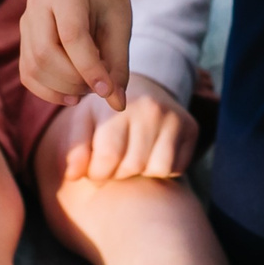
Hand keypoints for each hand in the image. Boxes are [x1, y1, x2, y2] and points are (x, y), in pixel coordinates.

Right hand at [19, 0, 131, 107]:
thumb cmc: (106, 2)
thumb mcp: (120, 25)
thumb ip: (118, 63)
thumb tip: (118, 104)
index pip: (72, 36)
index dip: (90, 68)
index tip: (109, 91)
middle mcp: (38, 5)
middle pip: (46, 55)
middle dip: (74, 81)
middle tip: (100, 87)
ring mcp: (25, 23)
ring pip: (34, 68)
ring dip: (62, 89)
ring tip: (88, 88)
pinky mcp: (23, 41)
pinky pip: (28, 75)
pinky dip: (49, 92)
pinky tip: (71, 94)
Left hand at [48, 75, 197, 182]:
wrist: (141, 89)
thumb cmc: (105, 113)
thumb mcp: (83, 123)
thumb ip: (74, 149)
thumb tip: (72, 175)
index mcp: (117, 105)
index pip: (107, 157)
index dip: (97, 173)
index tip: (95, 169)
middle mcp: (149, 108)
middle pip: (132, 166)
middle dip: (118, 173)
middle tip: (114, 161)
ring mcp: (173, 116)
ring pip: (157, 169)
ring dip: (142, 172)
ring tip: (132, 155)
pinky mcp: (191, 127)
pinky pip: (177, 167)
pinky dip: (162, 168)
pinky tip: (151, 152)